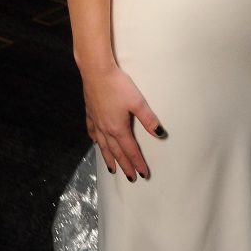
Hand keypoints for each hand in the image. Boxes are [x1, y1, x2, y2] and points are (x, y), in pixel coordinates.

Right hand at [82, 63, 165, 179]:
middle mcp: (106, 129)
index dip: (137, 163)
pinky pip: (92, 131)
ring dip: (109, 158)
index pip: (130, 150)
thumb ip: (148, 119)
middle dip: (125, 165)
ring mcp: (96, 122)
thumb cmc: (118, 85)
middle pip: (116, 152)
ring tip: (112, 169)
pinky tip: (95, 142)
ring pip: (103, 145)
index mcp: (118, 128)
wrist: (96, 72)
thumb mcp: (138, 101)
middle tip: (130, 178)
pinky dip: (95, 140)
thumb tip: (160, 134)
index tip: (143, 174)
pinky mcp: (90, 113)